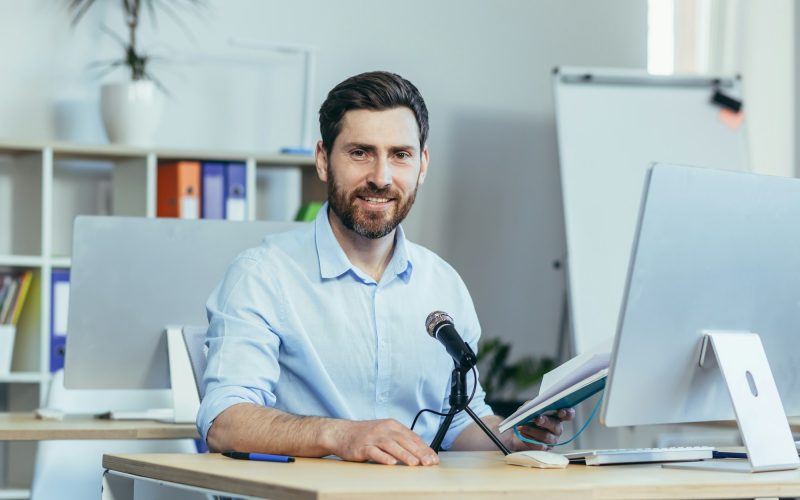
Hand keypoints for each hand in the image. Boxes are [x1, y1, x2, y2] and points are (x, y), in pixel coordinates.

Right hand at [325, 418, 439, 465]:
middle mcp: (384, 429)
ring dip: (404, 455)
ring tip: (414, 463)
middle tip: (429, 463)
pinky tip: (391, 463)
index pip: (412, 437)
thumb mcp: (385, 432)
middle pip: (404, 441)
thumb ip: (400, 439)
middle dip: (419, 452)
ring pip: (391, 446)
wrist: (341, 433)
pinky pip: (374, 452)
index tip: (434, 458)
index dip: (424, 448)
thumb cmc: (366, 435)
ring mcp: (373, 437)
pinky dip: (383, 457)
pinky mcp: (362, 446)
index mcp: (392, 425)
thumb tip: (420, 451)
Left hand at [509, 408, 575, 450]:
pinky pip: (539, 446)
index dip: (567, 413)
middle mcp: (557, 428)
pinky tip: (523, 434)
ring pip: (547, 436)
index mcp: (556, 416)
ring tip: (523, 427)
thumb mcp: (528, 408)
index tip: (561, 412)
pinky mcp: (544, 448)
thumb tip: (533, 407)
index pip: (568, 415)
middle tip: (537, 419)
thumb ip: (532, 405)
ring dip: (534, 431)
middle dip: (546, 422)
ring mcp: (552, 440)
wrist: (515, 432)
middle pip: (556, 425)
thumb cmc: (525, 417)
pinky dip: (529, 439)